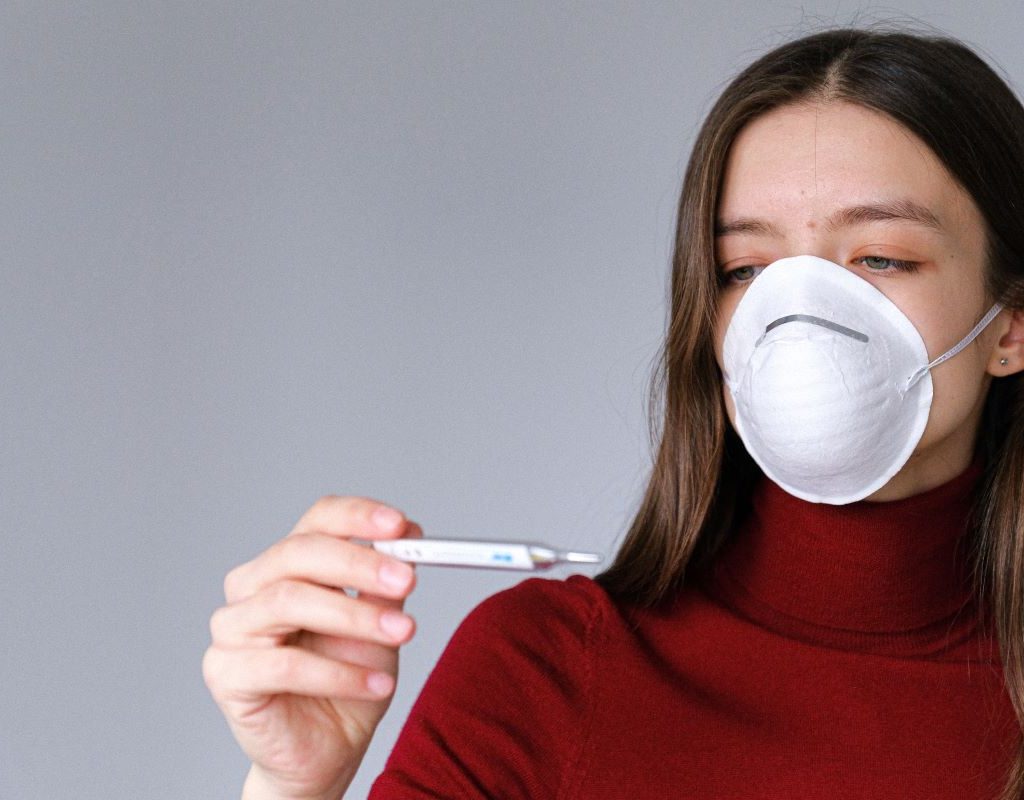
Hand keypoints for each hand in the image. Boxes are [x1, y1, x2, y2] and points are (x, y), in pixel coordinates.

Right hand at [203, 496, 420, 798]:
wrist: (327, 750)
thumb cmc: (347, 680)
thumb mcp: (379, 622)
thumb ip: (385, 580)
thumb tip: (409, 534)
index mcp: (288, 563)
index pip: (317, 519)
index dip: (357, 517)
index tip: (400, 528)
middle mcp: (252, 586)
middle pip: (299, 552)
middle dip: (359, 562)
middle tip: (406, 578)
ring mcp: (233, 628)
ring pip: (289, 600)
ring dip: (355, 615)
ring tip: (402, 632)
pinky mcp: (226, 673)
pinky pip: (285, 664)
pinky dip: (340, 673)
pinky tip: (378, 685)